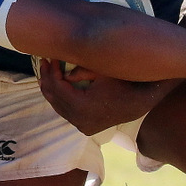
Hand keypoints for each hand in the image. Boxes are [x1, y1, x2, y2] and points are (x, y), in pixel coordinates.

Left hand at [38, 60, 168, 133]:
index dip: (52, 71)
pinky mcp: (86, 127)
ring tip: (47, 72)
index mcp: (83, 106)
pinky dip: (61, 99)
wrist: (141, 101)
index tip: (51, 57)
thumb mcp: (102, 71)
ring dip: (52, 90)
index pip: (58, 87)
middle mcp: (80, 120)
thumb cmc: (122, 81)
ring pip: (59, 107)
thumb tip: (63, 72)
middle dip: (48, 79)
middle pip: (55, 98)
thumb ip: (80, 70)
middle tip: (44, 62)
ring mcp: (83, 126)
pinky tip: (58, 86)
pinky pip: (67, 113)